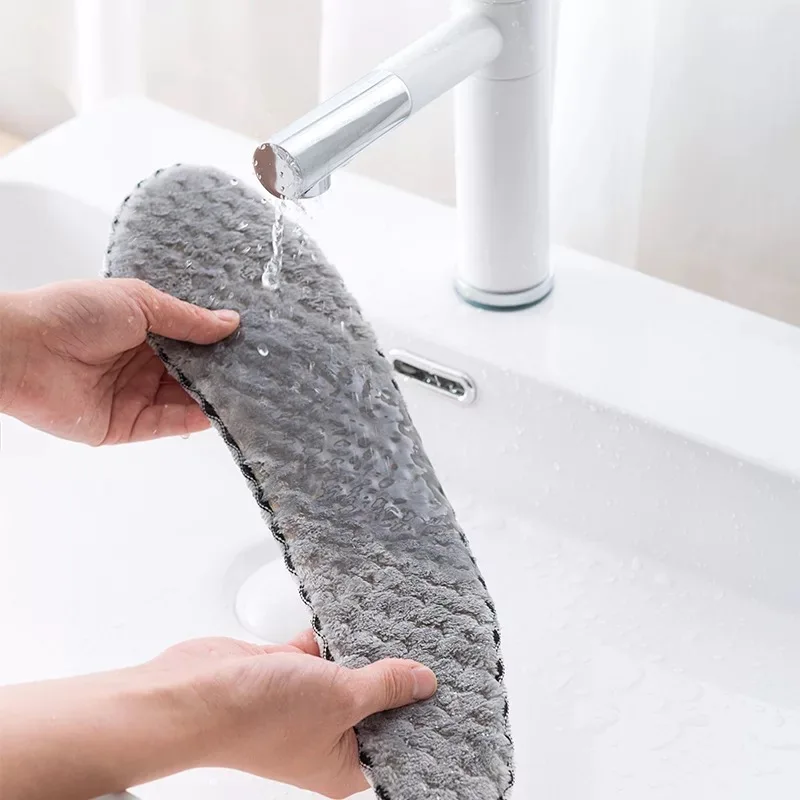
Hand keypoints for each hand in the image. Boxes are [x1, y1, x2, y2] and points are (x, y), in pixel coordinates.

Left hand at [0, 279, 238, 443]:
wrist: (23, 351)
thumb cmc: (71, 313)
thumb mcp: (139, 302)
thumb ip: (187, 318)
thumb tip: (230, 323)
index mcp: (143, 330)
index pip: (192, 339)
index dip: (218, 341)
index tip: (249, 341)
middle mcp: (142, 363)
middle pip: (194, 371)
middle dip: (223, 370)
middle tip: (259, 368)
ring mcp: (136, 395)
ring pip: (187, 399)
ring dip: (215, 396)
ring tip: (250, 390)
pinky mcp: (128, 425)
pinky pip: (170, 423)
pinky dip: (196, 419)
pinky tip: (220, 411)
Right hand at [150, 633, 436, 796]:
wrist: (192, 693)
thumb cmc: (257, 717)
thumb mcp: (340, 698)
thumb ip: (384, 685)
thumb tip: (423, 682)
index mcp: (342, 762)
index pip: (396, 742)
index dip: (420, 716)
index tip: (448, 687)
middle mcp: (323, 734)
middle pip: (373, 703)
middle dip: (395, 675)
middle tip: (431, 645)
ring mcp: (302, 700)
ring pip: (346, 672)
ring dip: (364, 649)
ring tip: (402, 623)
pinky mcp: (283, 669)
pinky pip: (318, 649)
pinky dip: (330, 632)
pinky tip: (352, 612)